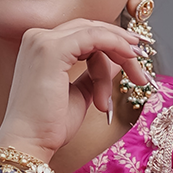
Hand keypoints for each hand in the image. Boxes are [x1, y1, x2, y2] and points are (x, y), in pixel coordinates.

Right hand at [0, 19, 154, 157]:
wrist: (29, 142)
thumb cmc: (50, 125)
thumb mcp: (81, 94)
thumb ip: (96, 74)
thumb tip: (119, 61)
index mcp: (40, 47)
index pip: (84, 36)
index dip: (113, 45)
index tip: (136, 60)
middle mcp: (38, 38)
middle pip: (91, 30)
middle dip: (122, 47)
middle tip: (143, 69)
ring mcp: (42, 41)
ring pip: (95, 32)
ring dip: (122, 54)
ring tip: (137, 79)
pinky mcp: (52, 49)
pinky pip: (94, 37)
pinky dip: (116, 45)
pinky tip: (131, 58)